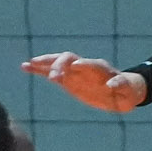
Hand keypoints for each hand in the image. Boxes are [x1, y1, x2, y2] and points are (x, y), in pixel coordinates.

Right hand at [20, 52, 146, 111]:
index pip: (90, 64)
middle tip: (53, 76)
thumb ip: (120, 86)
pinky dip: (38, 69)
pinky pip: (51, 72)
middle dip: (60, 64)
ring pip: (58, 62)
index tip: (75, 67)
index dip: (83, 65)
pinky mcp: (67, 79)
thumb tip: (113, 85)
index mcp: (100, 69)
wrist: (121, 90)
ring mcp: (75, 71)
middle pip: (70, 59)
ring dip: (45, 63)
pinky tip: (25, 67)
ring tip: (29, 63)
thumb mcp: (126, 91)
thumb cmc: (125, 91)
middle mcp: (85, 66)